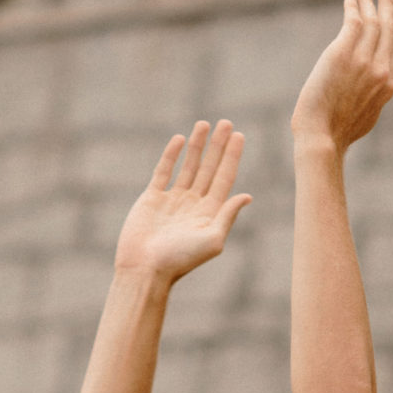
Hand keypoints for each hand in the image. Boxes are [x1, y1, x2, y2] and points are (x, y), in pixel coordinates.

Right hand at [113, 119, 251, 284]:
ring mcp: (172, 201)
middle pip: (209, 168)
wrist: (145, 269)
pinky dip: (171, 156)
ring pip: (188, 167)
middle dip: (218, 146)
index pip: (224, 179)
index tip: (240, 136)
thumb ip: (228, 216)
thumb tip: (247, 195)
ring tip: (204, 124)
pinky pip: (163, 172)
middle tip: (227, 123)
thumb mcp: (212, 240)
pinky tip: (180, 139)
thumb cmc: (180, 260)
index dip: (232, 157)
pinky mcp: (152, 199)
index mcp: (209, 214)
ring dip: (197, 146)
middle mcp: (193, 205)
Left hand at [292, 0, 392, 153]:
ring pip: (372, 19)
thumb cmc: (341, 132)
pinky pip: (352, 20)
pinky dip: (353, 4)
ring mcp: (363, 60)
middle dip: (390, 0)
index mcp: (389, 83)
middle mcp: (380, 69)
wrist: (321, 137)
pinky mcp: (342, 53)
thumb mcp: (371, 114)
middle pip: (390, 26)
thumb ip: (384, 93)